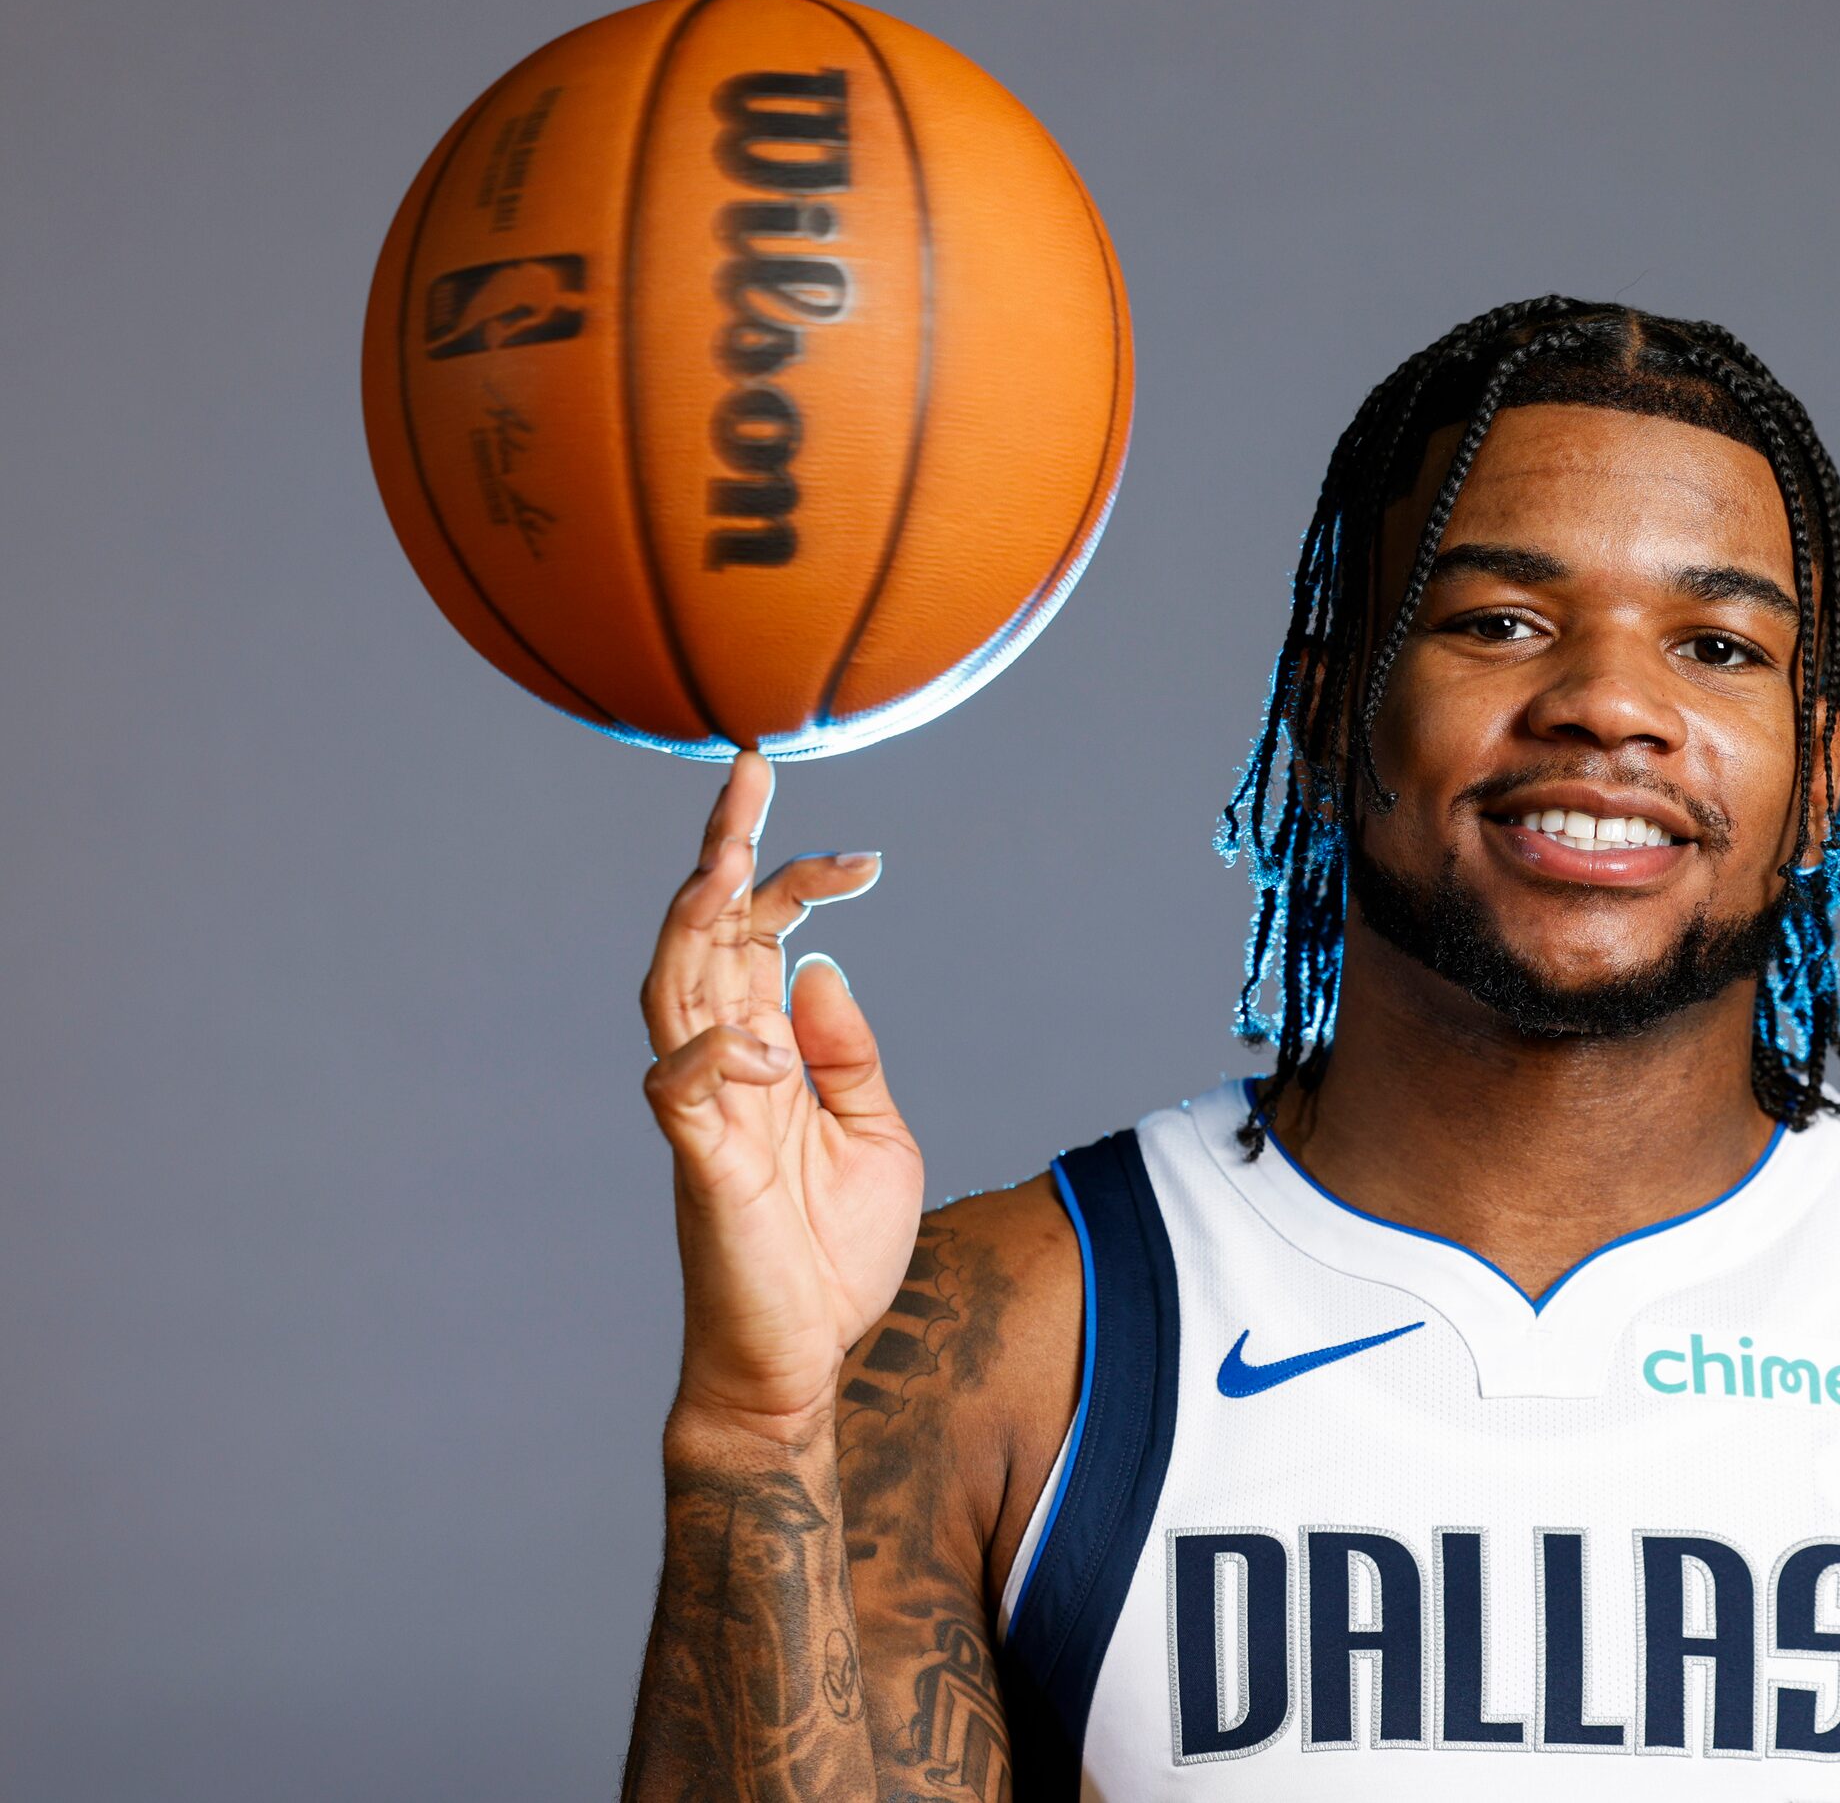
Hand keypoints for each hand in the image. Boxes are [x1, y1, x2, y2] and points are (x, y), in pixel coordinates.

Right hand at [639, 751, 923, 1443]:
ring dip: (697, 917)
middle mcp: (723, 1066)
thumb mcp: (874, 1134)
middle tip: (750, 769)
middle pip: (704, 934)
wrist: (798, 1363)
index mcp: (765, 1052)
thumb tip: (822, 967)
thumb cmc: (829, 1257)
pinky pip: (676, 1093)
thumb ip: (848, 1054)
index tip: (862, 857)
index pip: (759, 938)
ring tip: (726, 853)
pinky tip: (758, 1034)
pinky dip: (710, 1053)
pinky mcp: (699, 1167)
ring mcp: (704, 1112)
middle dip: (725, 849)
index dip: (797, 883)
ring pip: (672, 988)